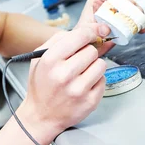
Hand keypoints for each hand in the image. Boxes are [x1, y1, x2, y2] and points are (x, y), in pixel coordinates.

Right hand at [18, 26, 106, 140]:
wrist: (41, 115)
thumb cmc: (42, 83)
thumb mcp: (40, 56)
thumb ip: (60, 38)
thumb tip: (89, 29)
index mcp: (50, 60)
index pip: (80, 36)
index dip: (89, 33)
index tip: (91, 34)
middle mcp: (64, 75)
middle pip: (92, 51)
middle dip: (87, 53)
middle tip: (78, 61)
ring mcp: (78, 90)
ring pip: (101, 64)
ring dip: (94, 66)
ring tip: (81, 73)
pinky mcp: (90, 102)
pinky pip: (103, 80)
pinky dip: (96, 81)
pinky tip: (84, 85)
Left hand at [76, 0, 144, 33]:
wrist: (85, 47)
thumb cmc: (82, 36)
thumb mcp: (86, 31)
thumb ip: (94, 29)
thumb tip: (106, 28)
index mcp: (96, 1)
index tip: (130, 5)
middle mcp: (106, 5)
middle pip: (124, 0)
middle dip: (134, 7)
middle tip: (139, 14)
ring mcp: (114, 14)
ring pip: (129, 9)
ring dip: (138, 15)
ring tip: (142, 23)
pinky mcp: (119, 22)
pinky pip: (130, 20)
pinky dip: (137, 24)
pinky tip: (140, 30)